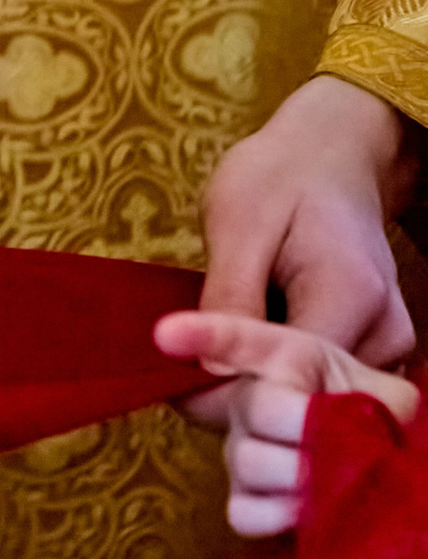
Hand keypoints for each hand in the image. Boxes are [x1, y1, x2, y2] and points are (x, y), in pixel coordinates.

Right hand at [155, 310, 420, 536]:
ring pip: (249, 461)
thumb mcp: (389, 392)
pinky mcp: (243, 496)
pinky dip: (278, 516)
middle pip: (258, 407)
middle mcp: (247, 397)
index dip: (202, 334)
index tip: (166, 334)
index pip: (235, 336)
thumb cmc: (374, 413)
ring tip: (337, 479)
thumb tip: (350, 430)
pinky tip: (306, 508)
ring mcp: (240, 446)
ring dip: (301, 477)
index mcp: (283, 358)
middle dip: (307, 428)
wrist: (371, 455)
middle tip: (348, 441)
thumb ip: (380, 400)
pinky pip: (243, 512)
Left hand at [199, 75, 417, 372]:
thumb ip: (229, 298)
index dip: (227, 390)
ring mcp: (387, 348)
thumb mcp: (238, 223)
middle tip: (178, 379)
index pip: (291, 376)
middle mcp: (385, 334)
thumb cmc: (279, 179)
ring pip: (313, 402)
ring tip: (207, 359)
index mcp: (353, 295)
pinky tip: (238, 357)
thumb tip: (206, 368)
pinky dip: (275, 381)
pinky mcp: (373, 353)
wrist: (331, 156)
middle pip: (307, 400)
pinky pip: (320, 388)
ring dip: (255, 393)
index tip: (172, 383)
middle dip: (238, 398)